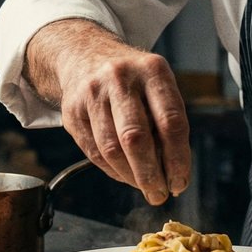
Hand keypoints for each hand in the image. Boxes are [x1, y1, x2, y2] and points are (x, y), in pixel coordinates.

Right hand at [25, 19, 191, 205]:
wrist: (85, 56)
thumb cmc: (134, 81)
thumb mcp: (157, 87)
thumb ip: (166, 123)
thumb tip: (172, 173)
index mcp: (152, 70)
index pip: (170, 122)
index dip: (177, 159)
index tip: (180, 183)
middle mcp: (120, 78)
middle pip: (136, 138)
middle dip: (150, 174)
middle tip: (160, 194)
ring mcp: (92, 93)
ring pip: (112, 149)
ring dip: (131, 177)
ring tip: (145, 187)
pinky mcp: (72, 111)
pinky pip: (94, 151)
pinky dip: (113, 171)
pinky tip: (125, 175)